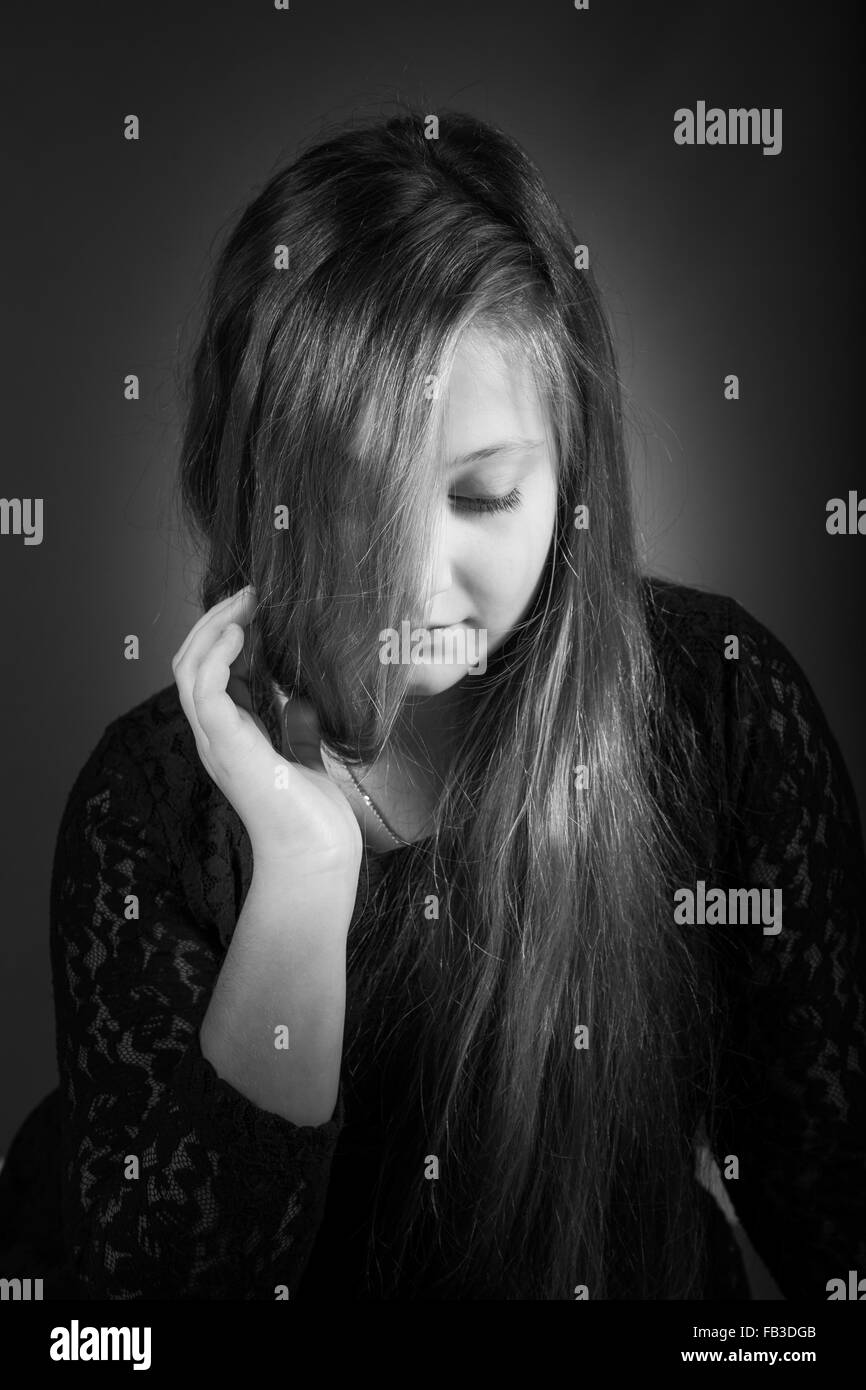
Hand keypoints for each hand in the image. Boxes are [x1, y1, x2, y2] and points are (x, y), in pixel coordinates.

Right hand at [172, 586, 361, 871]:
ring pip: (189, 669)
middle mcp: (217, 734)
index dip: (229, 633)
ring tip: (244, 605)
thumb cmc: (313, 819)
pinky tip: (242, 633)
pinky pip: (204, 691)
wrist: (317, 857)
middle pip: (191, 661)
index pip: (212, 670)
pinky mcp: (229, 747)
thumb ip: (298, 730)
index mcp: (231, 734)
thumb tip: (304, 700)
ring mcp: (218, 741)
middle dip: (216, 620)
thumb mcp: (305, 759)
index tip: (260, 606)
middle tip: (249, 594)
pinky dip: (217, 655)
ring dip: (213, 628)